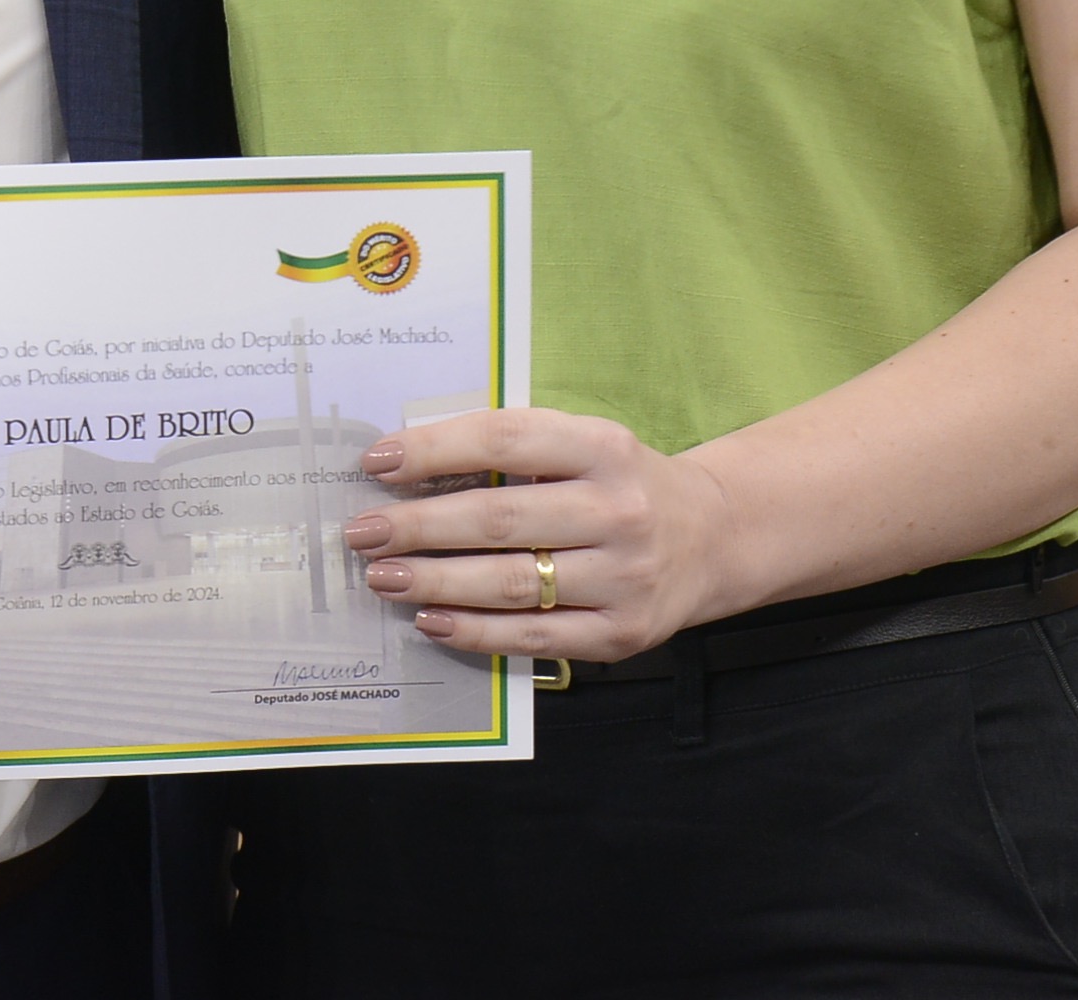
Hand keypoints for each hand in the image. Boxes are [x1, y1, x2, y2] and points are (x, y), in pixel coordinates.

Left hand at [337, 408, 732, 663]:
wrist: (713, 537)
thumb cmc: (621, 485)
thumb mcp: (584, 444)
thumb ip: (514, 448)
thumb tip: (409, 464)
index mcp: (605, 447)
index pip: (506, 440)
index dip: (435, 449)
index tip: (376, 463)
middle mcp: (620, 511)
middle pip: (499, 520)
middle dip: (418, 527)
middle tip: (363, 533)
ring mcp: (625, 578)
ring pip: (511, 585)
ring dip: (435, 582)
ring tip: (383, 577)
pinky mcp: (622, 634)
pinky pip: (533, 637)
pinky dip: (474, 631)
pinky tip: (430, 620)